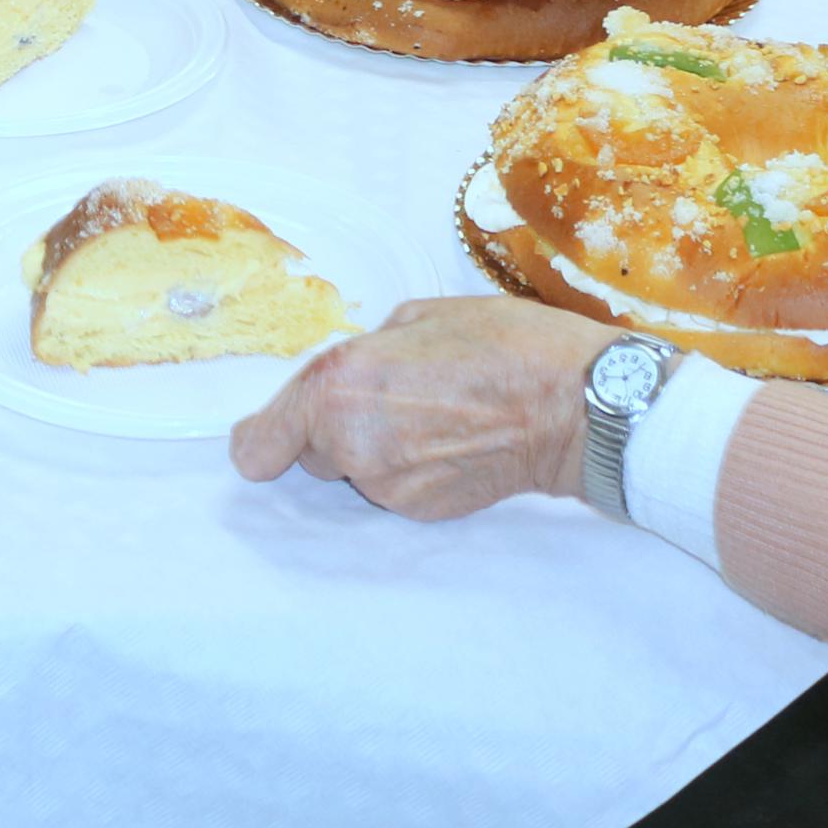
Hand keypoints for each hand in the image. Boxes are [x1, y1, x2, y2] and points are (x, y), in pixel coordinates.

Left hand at [227, 296, 619, 519]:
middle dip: (334, 428)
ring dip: (375, 448)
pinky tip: (450, 441)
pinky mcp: (420, 510)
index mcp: (336, 385)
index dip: (259, 439)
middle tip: (389, 396)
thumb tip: (352, 372)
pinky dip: (409, 469)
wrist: (567, 405)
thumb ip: (364, 350)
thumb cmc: (499, 343)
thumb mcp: (417, 316)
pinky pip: (393, 487)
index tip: (264, 436)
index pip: (259, 443)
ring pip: (355, 470)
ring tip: (431, 414)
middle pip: (310, 452)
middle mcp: (350, 444)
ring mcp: (386, 485)